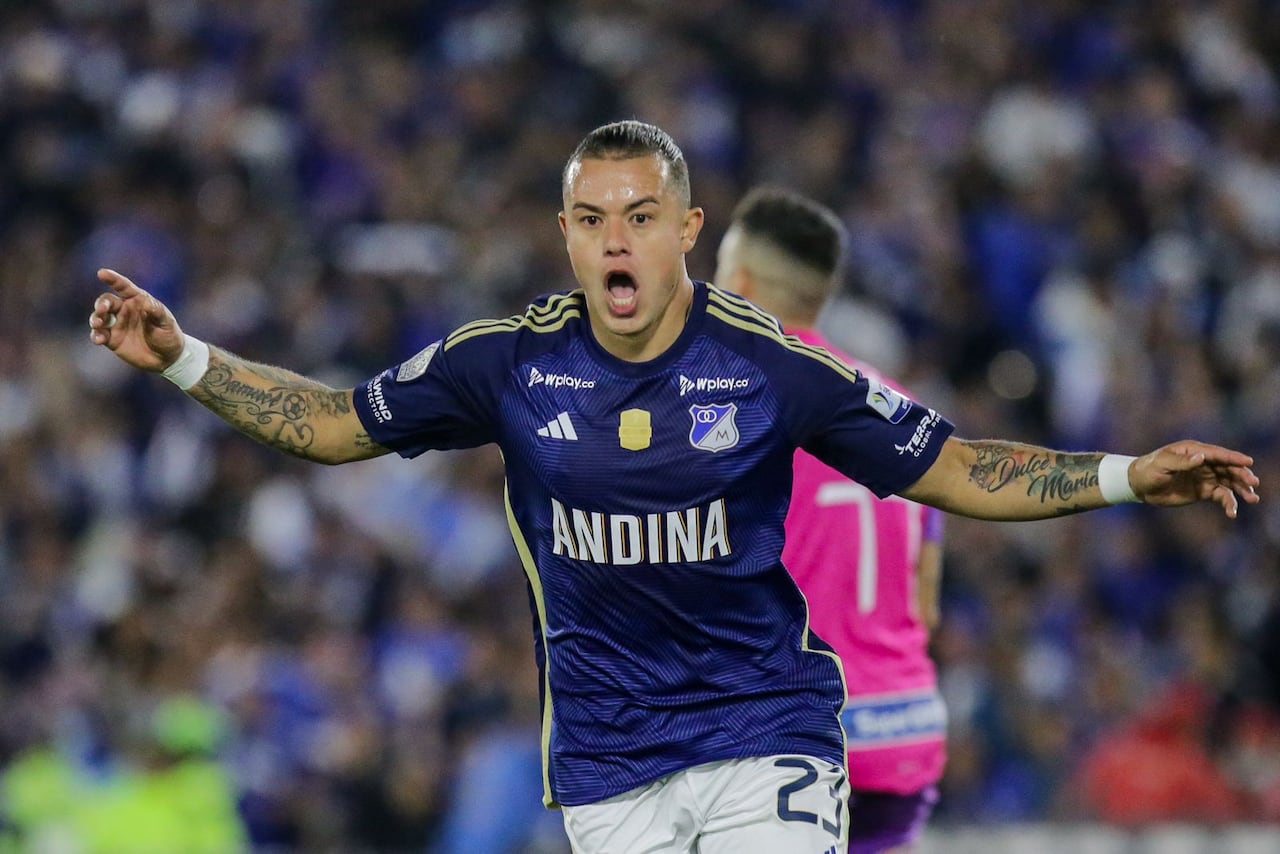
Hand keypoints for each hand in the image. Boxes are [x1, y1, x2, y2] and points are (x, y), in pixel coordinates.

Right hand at [88, 268, 185, 371]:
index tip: (102, 273)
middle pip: (106, 301)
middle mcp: (125, 310)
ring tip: (98, 324)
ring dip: (95, 318)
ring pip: (99, 316)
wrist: (168, 358)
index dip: (113, 279)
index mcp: (138, 301)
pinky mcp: (112, 339)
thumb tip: (145, 303)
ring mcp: (117, 324)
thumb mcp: (167, 323)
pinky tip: (100, 339)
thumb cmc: (169, 336)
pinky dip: (96, 335)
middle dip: (102, 304)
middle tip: (103, 309)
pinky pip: (99, 334)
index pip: (124, 287)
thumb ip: (157, 312)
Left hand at [1130, 440, 1260, 517]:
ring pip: (1229, 482)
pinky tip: (1232, 512)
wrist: (1139, 486)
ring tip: (1252, 499)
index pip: (1217, 454)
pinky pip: (1220, 497)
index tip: (1248, 462)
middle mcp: (1203, 462)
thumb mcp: (1162, 464)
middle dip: (1242, 475)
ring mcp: (1205, 477)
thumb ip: (1182, 462)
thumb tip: (1201, 457)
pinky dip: (1228, 503)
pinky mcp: (1203, 491)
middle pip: (1228, 468)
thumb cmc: (1149, 470)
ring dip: (1241, 490)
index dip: (1234, 458)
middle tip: (1253, 483)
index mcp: (1193, 451)